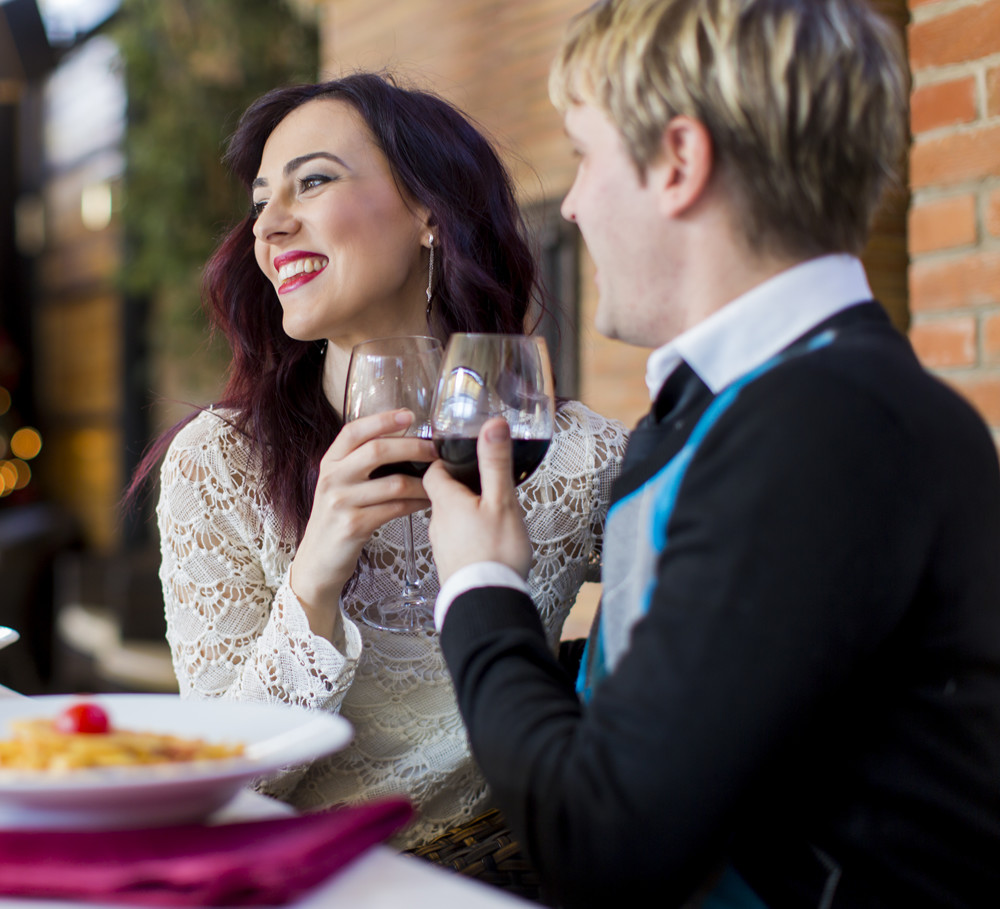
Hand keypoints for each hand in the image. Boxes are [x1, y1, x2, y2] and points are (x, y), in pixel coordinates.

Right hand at [290, 409, 436, 632]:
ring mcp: (340, 502)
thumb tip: (408, 442)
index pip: (354, 431)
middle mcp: (332, 478)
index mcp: (330, 462)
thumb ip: (362, 463)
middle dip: (413, 448)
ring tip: (438, 482)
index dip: (383, 420)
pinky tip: (428, 502)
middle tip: (436, 451)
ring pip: (394, 483)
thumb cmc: (338, 517)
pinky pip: (395, 509)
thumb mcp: (341, 484)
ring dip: (423, 482)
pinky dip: (417, 504)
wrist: (318, 560)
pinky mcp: (353, 526)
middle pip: (377, 451)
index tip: (409, 415)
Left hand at [423, 418, 531, 584]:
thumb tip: (492, 426)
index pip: (433, 470)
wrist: (486, 603)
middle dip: (461, 485)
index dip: (444, 458)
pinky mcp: (452, 564)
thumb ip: (494, 463)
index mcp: (445, 501)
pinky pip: (458, 540)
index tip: (458, 453)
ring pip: (451, 518)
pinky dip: (470, 534)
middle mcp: (438, 523)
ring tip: (490, 510)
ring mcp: (444, 546)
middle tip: (482, 480)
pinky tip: (487, 539)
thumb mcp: (500, 502)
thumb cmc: (494, 554)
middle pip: (442, 494)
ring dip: (467, 511)